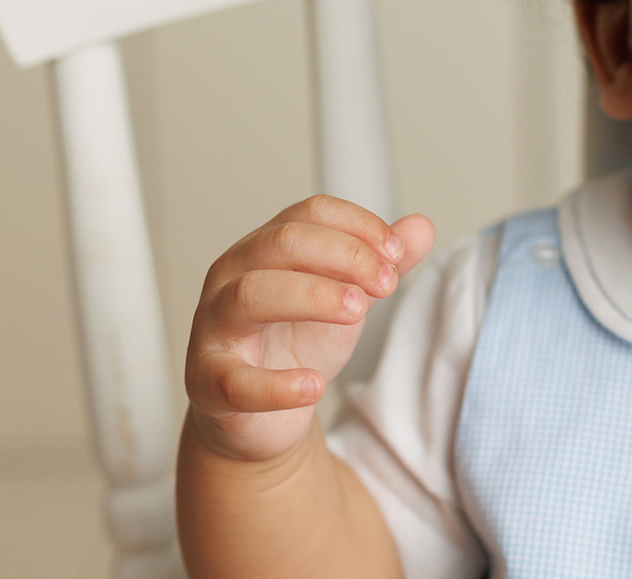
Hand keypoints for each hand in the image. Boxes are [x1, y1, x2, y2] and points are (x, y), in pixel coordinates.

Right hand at [183, 195, 433, 464]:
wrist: (262, 417)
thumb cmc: (296, 345)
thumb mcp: (347, 296)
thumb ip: (380, 263)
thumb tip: (421, 227)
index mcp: (265, 249)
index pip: (310, 213)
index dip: (359, 226)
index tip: (397, 253)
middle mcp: (232, 277)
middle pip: (282, 242)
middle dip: (345, 255)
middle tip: (387, 283)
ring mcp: (214, 328)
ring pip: (251, 294)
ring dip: (312, 296)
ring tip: (359, 310)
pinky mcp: (210, 383)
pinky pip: (235, 380)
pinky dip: (276, 385)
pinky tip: (313, 386)